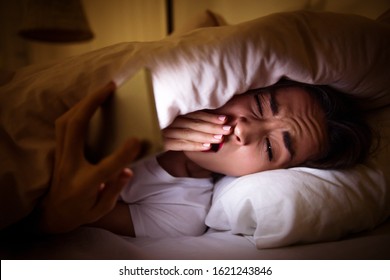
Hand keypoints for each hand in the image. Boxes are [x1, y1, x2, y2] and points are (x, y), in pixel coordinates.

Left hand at [39, 83, 140, 233]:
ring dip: (83, 103)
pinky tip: (88, 105)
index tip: (137, 140)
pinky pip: (63, 125)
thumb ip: (115, 189)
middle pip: (75, 127)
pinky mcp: (58, 151)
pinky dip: (75, 111)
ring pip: (65, 122)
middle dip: (92, 103)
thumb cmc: (79, 212)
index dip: (124, 154)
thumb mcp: (101, 209)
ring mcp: (61, 157)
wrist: (51, 216)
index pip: (107, 167)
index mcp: (85, 184)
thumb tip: (127, 170)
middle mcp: (69, 166)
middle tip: (110, 87)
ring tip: (101, 92)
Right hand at [162, 111, 231, 151]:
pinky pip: (180, 144)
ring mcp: (164, 131)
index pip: (195, 114)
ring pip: (189, 133)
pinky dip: (194, 145)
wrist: (135, 139)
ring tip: (220, 138)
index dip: (210, 116)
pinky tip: (206, 147)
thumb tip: (206, 123)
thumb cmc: (156, 130)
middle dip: (213, 126)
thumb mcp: (169, 122)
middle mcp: (170, 120)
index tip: (224, 119)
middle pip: (195, 122)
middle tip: (228, 129)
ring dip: (206, 135)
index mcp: (173, 113)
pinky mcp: (160, 143)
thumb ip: (184, 120)